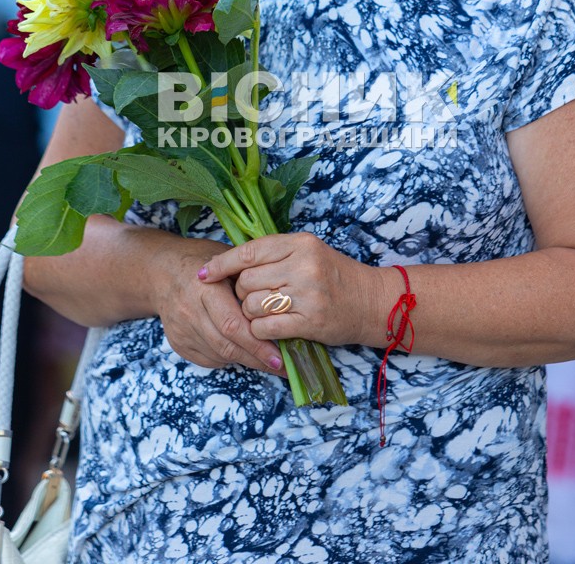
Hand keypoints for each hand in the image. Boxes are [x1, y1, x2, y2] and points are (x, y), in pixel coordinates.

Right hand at [146, 235, 285, 374]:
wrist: (163, 272)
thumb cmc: (203, 261)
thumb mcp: (226, 259)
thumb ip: (248, 279)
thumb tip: (281, 304)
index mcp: (204, 288)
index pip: (232, 324)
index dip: (257, 343)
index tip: (280, 356)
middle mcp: (189, 311)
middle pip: (226, 345)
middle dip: (256, 359)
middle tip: (282, 368)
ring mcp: (181, 330)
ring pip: (219, 355)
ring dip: (246, 361)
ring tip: (269, 363)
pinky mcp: (178, 343)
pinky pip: (209, 359)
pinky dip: (229, 359)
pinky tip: (243, 353)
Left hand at [197, 232, 391, 347]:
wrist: (370, 301)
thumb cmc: (334, 276)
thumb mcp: (308, 252)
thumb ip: (274, 254)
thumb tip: (231, 265)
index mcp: (300, 243)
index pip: (249, 252)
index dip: (222, 264)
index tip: (204, 273)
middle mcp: (303, 265)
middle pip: (246, 281)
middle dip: (241, 293)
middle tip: (253, 297)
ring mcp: (307, 294)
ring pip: (253, 305)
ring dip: (250, 313)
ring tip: (264, 312)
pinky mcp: (310, 321)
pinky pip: (266, 327)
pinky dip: (260, 330)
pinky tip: (268, 328)